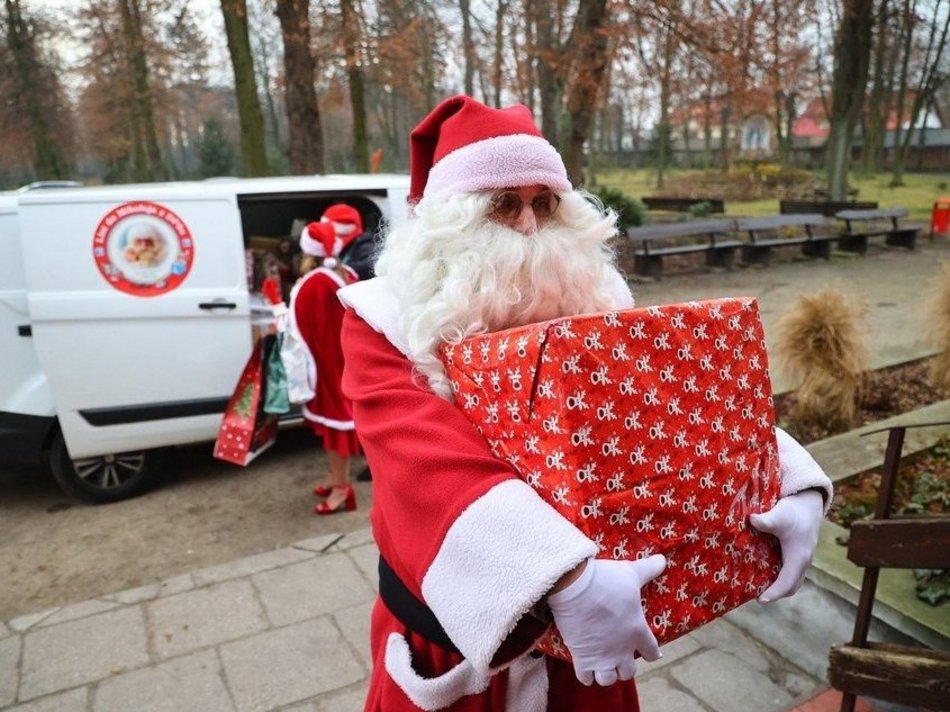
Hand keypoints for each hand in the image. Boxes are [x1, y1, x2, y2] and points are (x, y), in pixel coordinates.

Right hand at [547, 555, 666, 685]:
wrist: (575, 585)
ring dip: (606, 673)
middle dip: (625, 667)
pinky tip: (585, 665)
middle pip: (628, 673)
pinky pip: (585, 678)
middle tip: (619, 656)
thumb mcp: (631, 573)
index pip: (651, 651)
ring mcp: (602, 656)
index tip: (650, 653)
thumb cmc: (607, 580)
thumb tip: (662, 560)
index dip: (651, 652)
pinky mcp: (582, 657)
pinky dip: (586, 675)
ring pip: (608, 680)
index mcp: (637, 630)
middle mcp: (622, 648)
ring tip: (602, 664)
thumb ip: (648, 569)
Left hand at [750, 490, 823, 602]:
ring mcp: (802, 558)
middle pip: (791, 587)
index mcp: (798, 558)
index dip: (774, 593)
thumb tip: (752, 520)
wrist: (808, 502)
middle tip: (756, 596)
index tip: (760, 600)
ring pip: (793, 580)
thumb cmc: (794, 510)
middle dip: (776, 594)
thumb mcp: (780, 514)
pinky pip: (791, 572)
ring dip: (779, 586)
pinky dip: (781, 577)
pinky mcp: (799, 553)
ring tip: (759, 586)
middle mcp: (803, 561)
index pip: (787, 584)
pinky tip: (765, 571)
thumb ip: (766, 520)